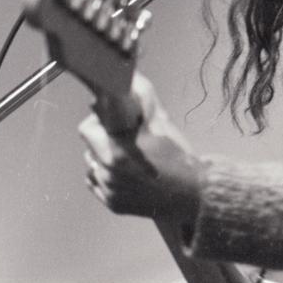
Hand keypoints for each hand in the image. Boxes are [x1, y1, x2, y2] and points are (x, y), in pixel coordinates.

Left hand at [78, 72, 201, 223]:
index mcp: (117, 152)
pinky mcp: (112, 204)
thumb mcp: (161, 122)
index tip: (108, 118)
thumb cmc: (179, 156)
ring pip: (92, 163)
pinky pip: (97, 182)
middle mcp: (109, 173)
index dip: (99, 119)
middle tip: (124, 137)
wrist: (194, 195)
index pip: (87, 128)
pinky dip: (107, 175)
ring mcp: (110, 191)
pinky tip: (127, 172)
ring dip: (103, 156)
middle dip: (102, 136)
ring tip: (128, 157)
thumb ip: (141, 99)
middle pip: (88, 144)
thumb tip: (128, 77)